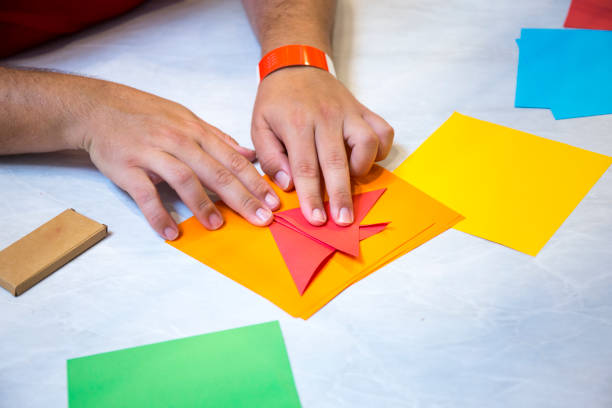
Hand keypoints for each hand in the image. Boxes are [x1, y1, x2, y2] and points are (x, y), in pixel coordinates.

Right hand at [71, 80, 279, 238]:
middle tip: (261, 219)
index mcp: (196, 131)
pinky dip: (158, 214)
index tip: (273, 202)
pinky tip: (171, 232)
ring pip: (184, 179)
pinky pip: (145, 194)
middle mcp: (178, 141)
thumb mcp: (186, 118)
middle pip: (216, 172)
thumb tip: (248, 153)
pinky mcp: (127, 167)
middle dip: (242, 197)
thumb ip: (218, 138)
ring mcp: (152, 153)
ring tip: (219, 225)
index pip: (233, 160)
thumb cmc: (146, 114)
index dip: (255, 182)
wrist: (98, 108)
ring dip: (203, 205)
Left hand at [251, 67, 393, 225]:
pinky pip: (383, 130)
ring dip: (362, 167)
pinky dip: (381, 149)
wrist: (295, 65)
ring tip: (351, 178)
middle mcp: (326, 117)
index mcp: (296, 123)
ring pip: (367, 142)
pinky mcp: (363, 109)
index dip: (312, 196)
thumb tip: (288, 185)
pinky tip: (367, 159)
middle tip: (344, 220)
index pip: (305, 167)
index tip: (316, 219)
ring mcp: (348, 112)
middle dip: (341, 195)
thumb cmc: (276, 101)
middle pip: (337, 162)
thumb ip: (270, 157)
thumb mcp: (259, 125)